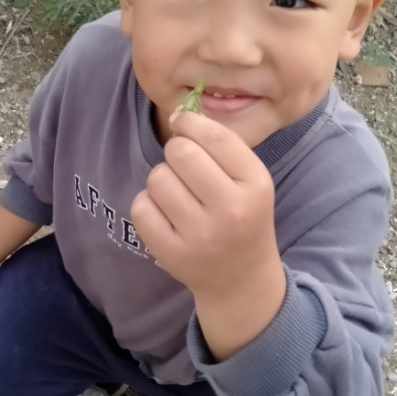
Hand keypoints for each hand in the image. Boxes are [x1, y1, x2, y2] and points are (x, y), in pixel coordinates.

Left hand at [131, 111, 284, 357]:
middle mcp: (230, 210)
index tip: (182, 123)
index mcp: (255, 185)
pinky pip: (141, 206)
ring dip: (161, 179)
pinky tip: (165, 214)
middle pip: (180, 153)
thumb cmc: (243, 218)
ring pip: (157, 178)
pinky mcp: (171, 253)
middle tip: (183, 166)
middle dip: (175, 151)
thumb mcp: (250, 181)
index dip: (190, 122)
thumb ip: (221, 147)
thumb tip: (179, 115)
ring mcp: (199, 235)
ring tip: (178, 195)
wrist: (241, 280)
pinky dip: (148, 204)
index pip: (214, 137)